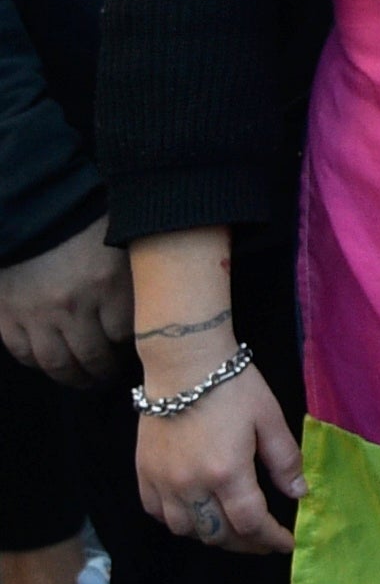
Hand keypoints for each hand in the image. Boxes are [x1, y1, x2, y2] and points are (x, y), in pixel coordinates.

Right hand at [0, 221, 129, 386]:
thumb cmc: (86, 216)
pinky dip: (38, 362)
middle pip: (94, 357)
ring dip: (74, 378)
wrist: (30, 205)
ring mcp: (36, 313)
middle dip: (104, 372)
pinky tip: (50, 362)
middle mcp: (73, 305)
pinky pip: (24, 352)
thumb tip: (160, 302)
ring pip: (58, 364)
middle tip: (110, 375)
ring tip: (84, 379)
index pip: (128, 334)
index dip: (134, 343)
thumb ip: (138, 274)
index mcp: (108, 283)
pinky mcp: (6, 314)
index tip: (140, 346)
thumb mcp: (124, 238)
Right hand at [136, 359, 300, 553]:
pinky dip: (180, 522)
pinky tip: (196, 515)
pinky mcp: (143, 473)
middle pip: (218, 535)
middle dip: (246, 544)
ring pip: (186, 530)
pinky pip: (157, 514)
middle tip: (264, 541)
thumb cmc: (234, 387)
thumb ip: (284, 461)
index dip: (272, 539)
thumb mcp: (270, 419)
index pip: (251, 524)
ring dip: (212, 536)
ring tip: (233, 529)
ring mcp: (162, 482)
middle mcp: (190, 485)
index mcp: (227, 473)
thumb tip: (299, 494)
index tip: (287, 543)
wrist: (183, 364)